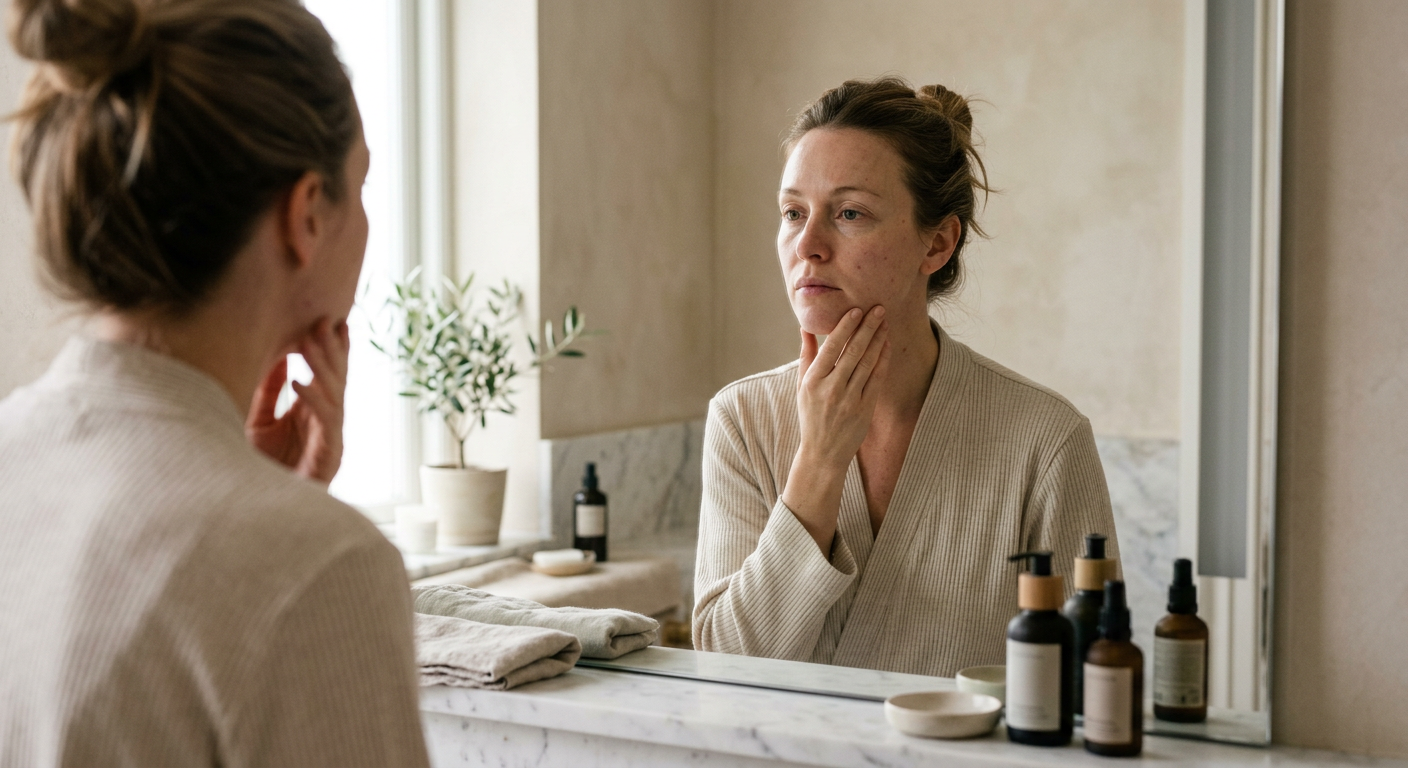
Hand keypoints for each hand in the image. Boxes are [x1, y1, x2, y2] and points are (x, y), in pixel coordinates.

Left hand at [246, 318, 349, 484]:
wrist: (259, 508)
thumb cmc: (262, 467)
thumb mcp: (259, 420)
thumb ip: (269, 391)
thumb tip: (277, 357)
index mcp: (314, 412)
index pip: (330, 374)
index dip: (334, 349)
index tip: (333, 321)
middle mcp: (326, 422)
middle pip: (337, 379)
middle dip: (332, 350)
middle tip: (326, 321)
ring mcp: (331, 438)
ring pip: (335, 395)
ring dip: (322, 367)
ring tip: (308, 342)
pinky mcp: (330, 455)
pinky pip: (325, 421)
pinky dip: (312, 399)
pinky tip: (299, 381)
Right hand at [796, 306, 889, 470]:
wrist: (823, 453)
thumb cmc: (810, 415)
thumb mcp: (802, 386)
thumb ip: (806, 355)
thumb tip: (806, 327)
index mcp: (813, 381)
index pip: (832, 348)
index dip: (845, 327)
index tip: (856, 310)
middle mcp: (831, 389)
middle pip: (853, 352)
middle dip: (867, 328)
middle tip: (878, 308)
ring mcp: (850, 399)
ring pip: (867, 363)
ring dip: (878, 340)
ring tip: (885, 322)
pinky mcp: (865, 409)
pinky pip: (876, 379)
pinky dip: (883, 360)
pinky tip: (886, 344)